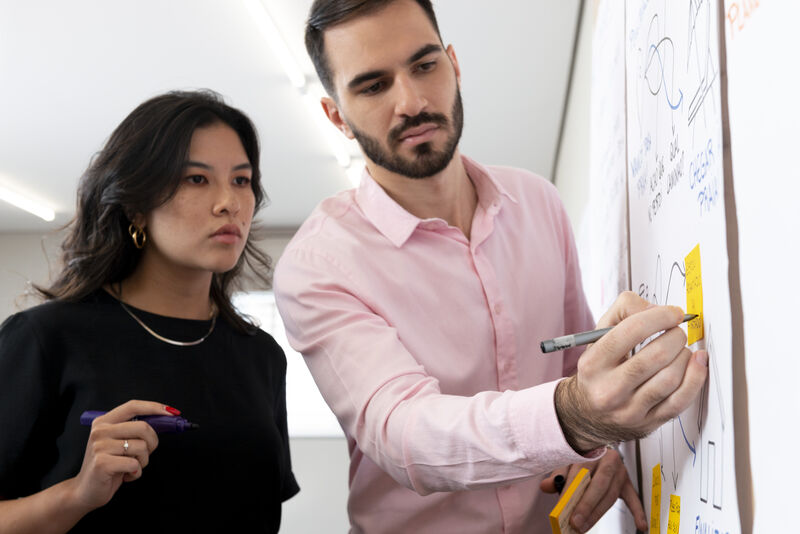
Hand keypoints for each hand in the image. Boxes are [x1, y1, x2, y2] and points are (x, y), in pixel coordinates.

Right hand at [66, 400, 173, 511]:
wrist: (85, 491)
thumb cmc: (109, 465)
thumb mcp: (120, 442)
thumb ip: (135, 430)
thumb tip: (166, 418)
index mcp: (104, 421)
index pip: (133, 406)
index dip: (155, 407)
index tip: (173, 413)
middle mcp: (100, 431)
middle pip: (143, 427)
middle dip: (153, 443)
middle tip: (145, 454)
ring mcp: (99, 446)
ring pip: (142, 447)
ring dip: (143, 461)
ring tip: (130, 466)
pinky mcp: (102, 463)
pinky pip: (135, 464)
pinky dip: (136, 473)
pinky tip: (125, 476)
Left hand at [540, 449, 646, 532]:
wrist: (599, 443)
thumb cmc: (583, 454)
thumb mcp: (568, 459)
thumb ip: (558, 473)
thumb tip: (547, 486)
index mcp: (593, 452)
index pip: (582, 472)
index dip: (572, 490)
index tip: (563, 506)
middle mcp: (609, 460)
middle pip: (599, 485)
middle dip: (586, 505)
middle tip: (576, 521)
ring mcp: (620, 472)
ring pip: (611, 494)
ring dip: (598, 513)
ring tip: (586, 526)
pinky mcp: (628, 483)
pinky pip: (634, 498)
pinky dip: (638, 512)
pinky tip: (641, 525)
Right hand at [555, 292, 707, 451]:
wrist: (587, 413)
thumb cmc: (599, 369)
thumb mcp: (598, 336)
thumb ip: (623, 310)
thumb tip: (657, 309)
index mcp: (593, 363)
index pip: (630, 332)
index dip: (659, 317)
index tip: (673, 313)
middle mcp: (608, 389)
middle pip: (656, 356)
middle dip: (675, 337)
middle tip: (677, 332)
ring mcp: (629, 410)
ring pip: (670, 378)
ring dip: (684, 356)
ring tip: (680, 349)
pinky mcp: (648, 423)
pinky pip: (680, 401)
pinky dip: (696, 377)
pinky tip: (697, 363)